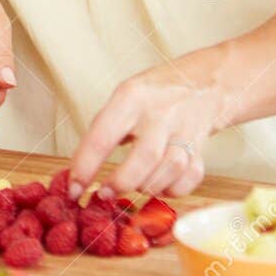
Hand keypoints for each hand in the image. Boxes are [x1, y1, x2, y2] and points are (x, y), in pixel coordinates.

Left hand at [68, 68, 227, 197]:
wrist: (202, 82)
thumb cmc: (153, 94)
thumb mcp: (123, 97)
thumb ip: (105, 128)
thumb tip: (80, 169)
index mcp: (131, 98)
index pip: (102, 137)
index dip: (85, 168)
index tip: (73, 189)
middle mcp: (160, 113)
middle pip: (144, 157)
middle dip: (121, 183)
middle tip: (105, 194)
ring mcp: (185, 130)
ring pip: (170, 169)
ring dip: (147, 187)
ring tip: (132, 186)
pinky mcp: (202, 148)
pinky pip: (189, 178)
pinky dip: (172, 189)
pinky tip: (159, 185)